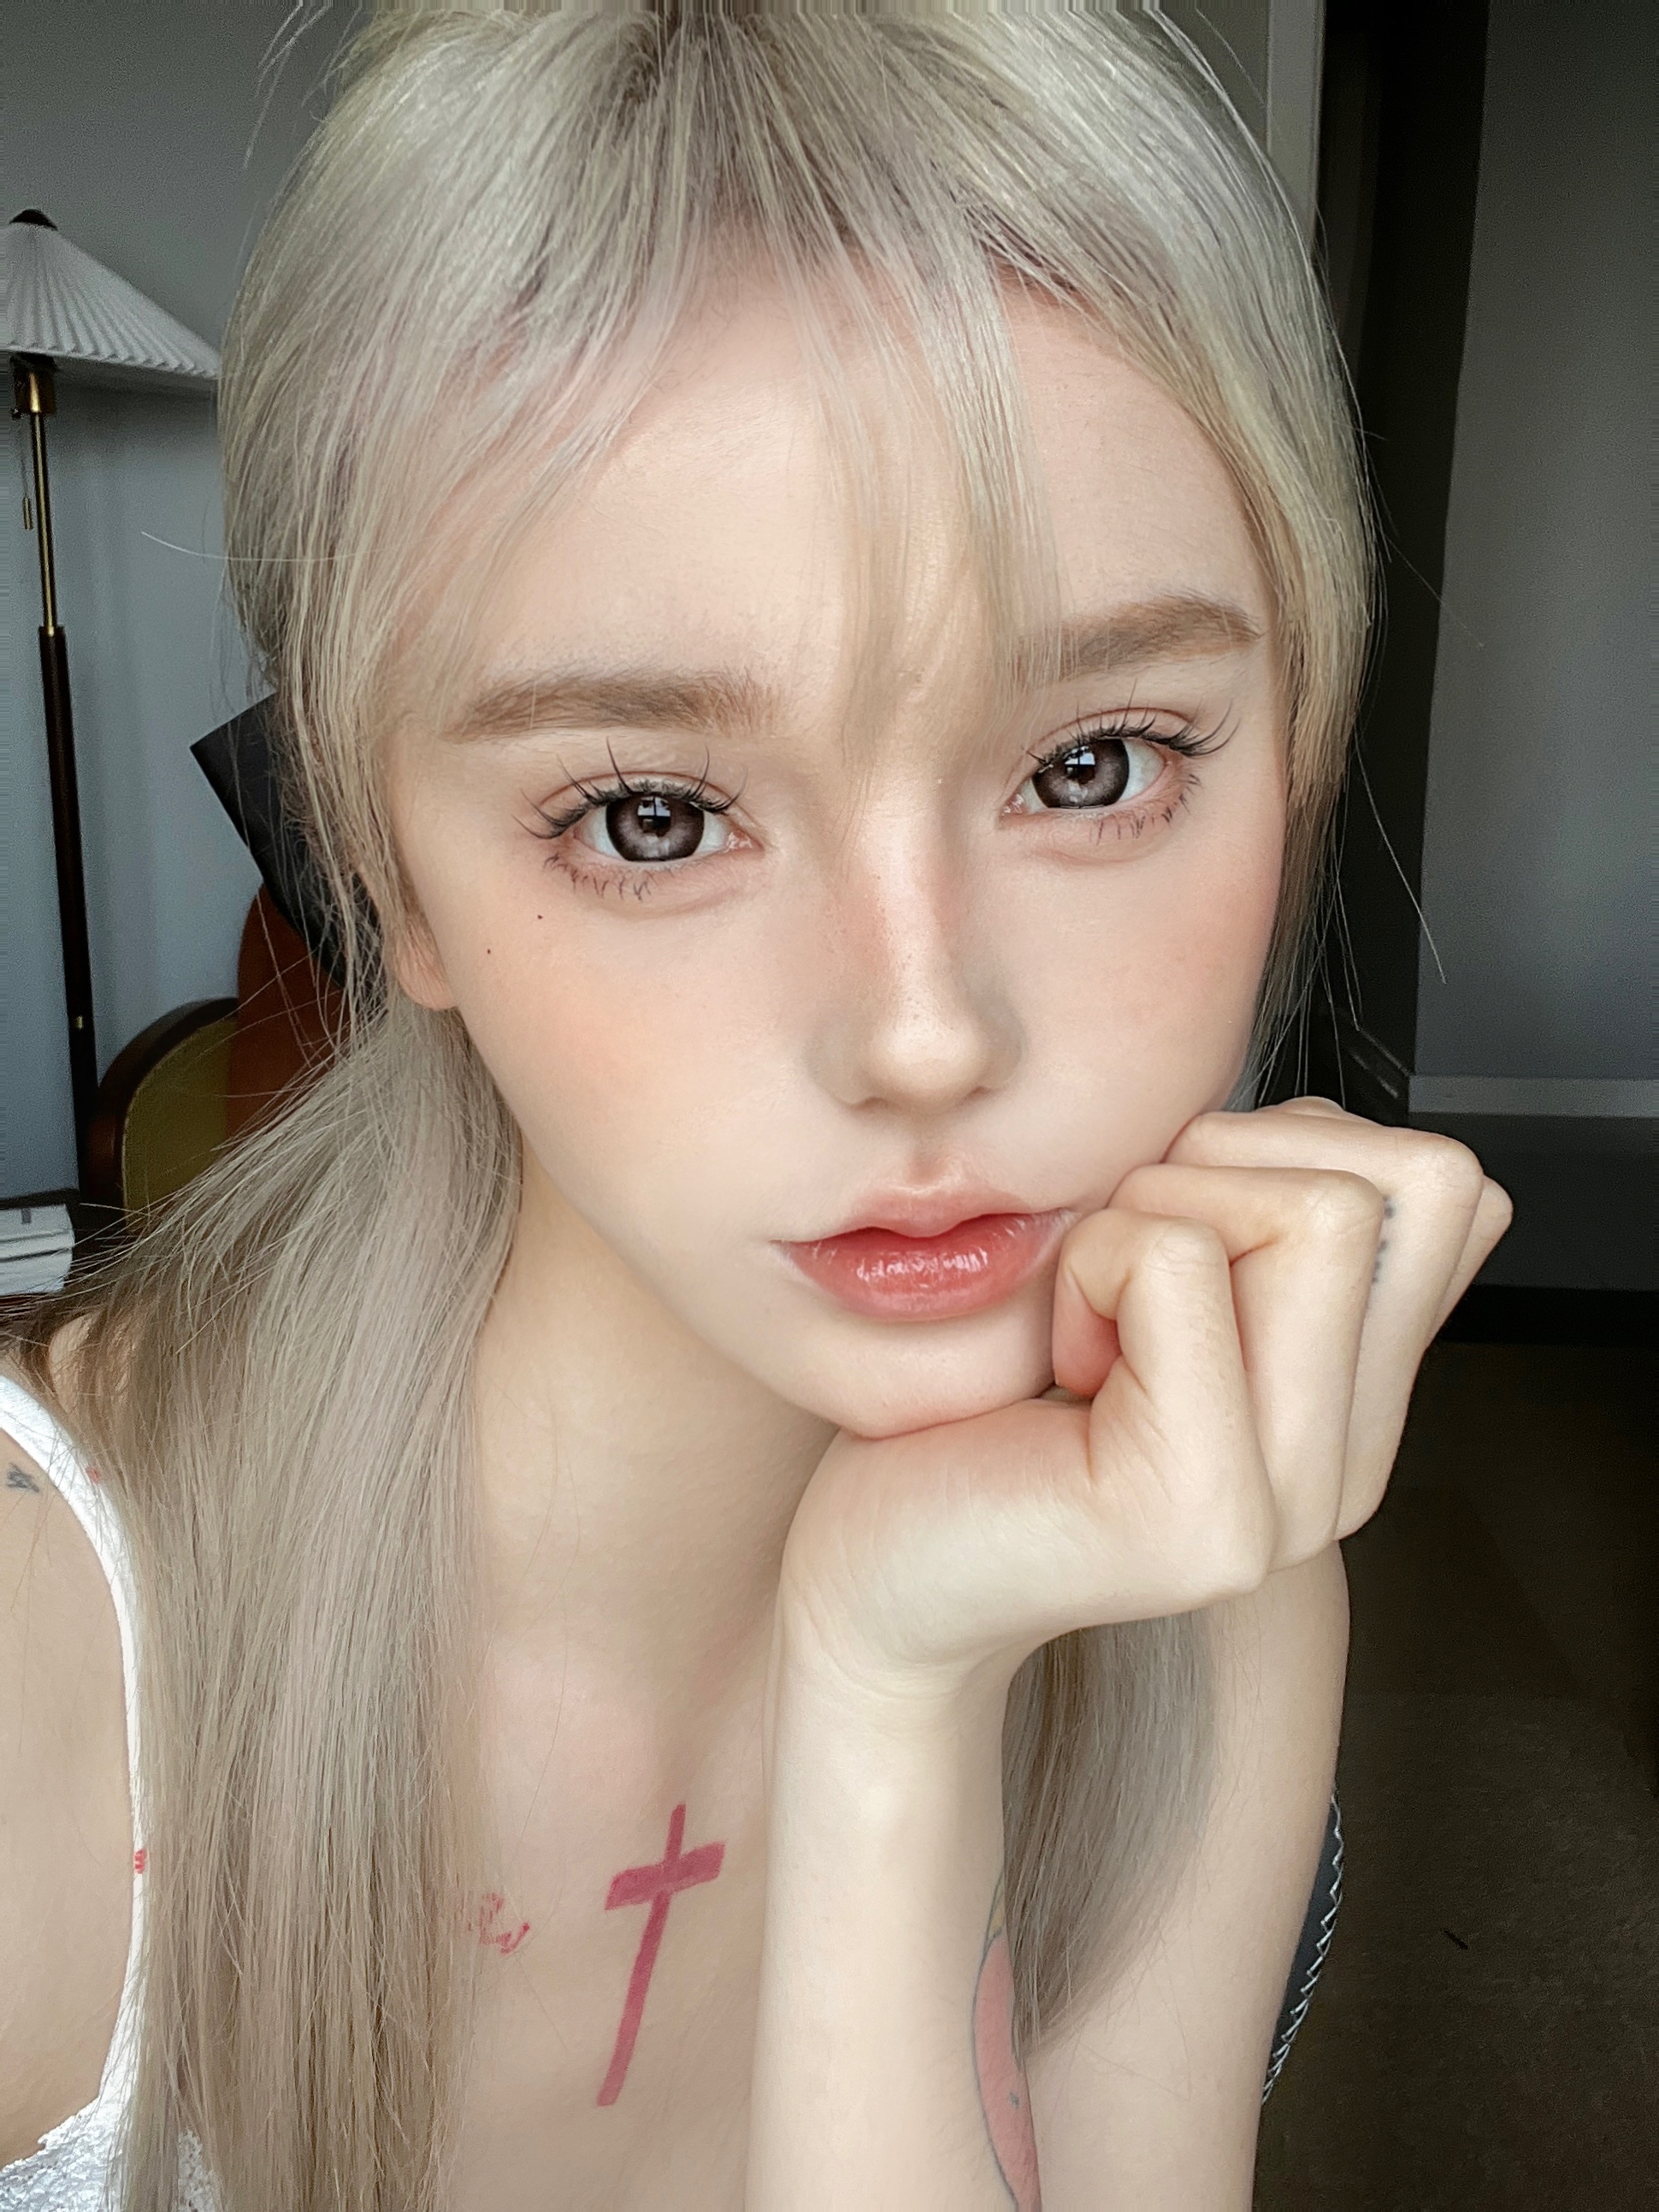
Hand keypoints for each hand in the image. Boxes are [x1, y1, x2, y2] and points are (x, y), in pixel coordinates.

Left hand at [777, 1098, 1512, 1707]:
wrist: (868, 1569)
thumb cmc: (977, 1395)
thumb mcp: (1141, 1276)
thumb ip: (1253, 1221)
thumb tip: (1319, 1127)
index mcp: (1349, 1408)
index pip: (1448, 1189)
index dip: (1296, 1147)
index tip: (1173, 1231)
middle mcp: (1347, 1468)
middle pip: (1405, 1181)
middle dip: (1222, 1167)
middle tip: (1116, 1274)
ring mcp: (1290, 1505)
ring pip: (1311, 1210)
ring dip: (1148, 1218)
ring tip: (1083, 1329)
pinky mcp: (1203, 1510)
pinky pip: (1177, 1259)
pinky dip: (1088, 1266)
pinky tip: (1052, 1368)